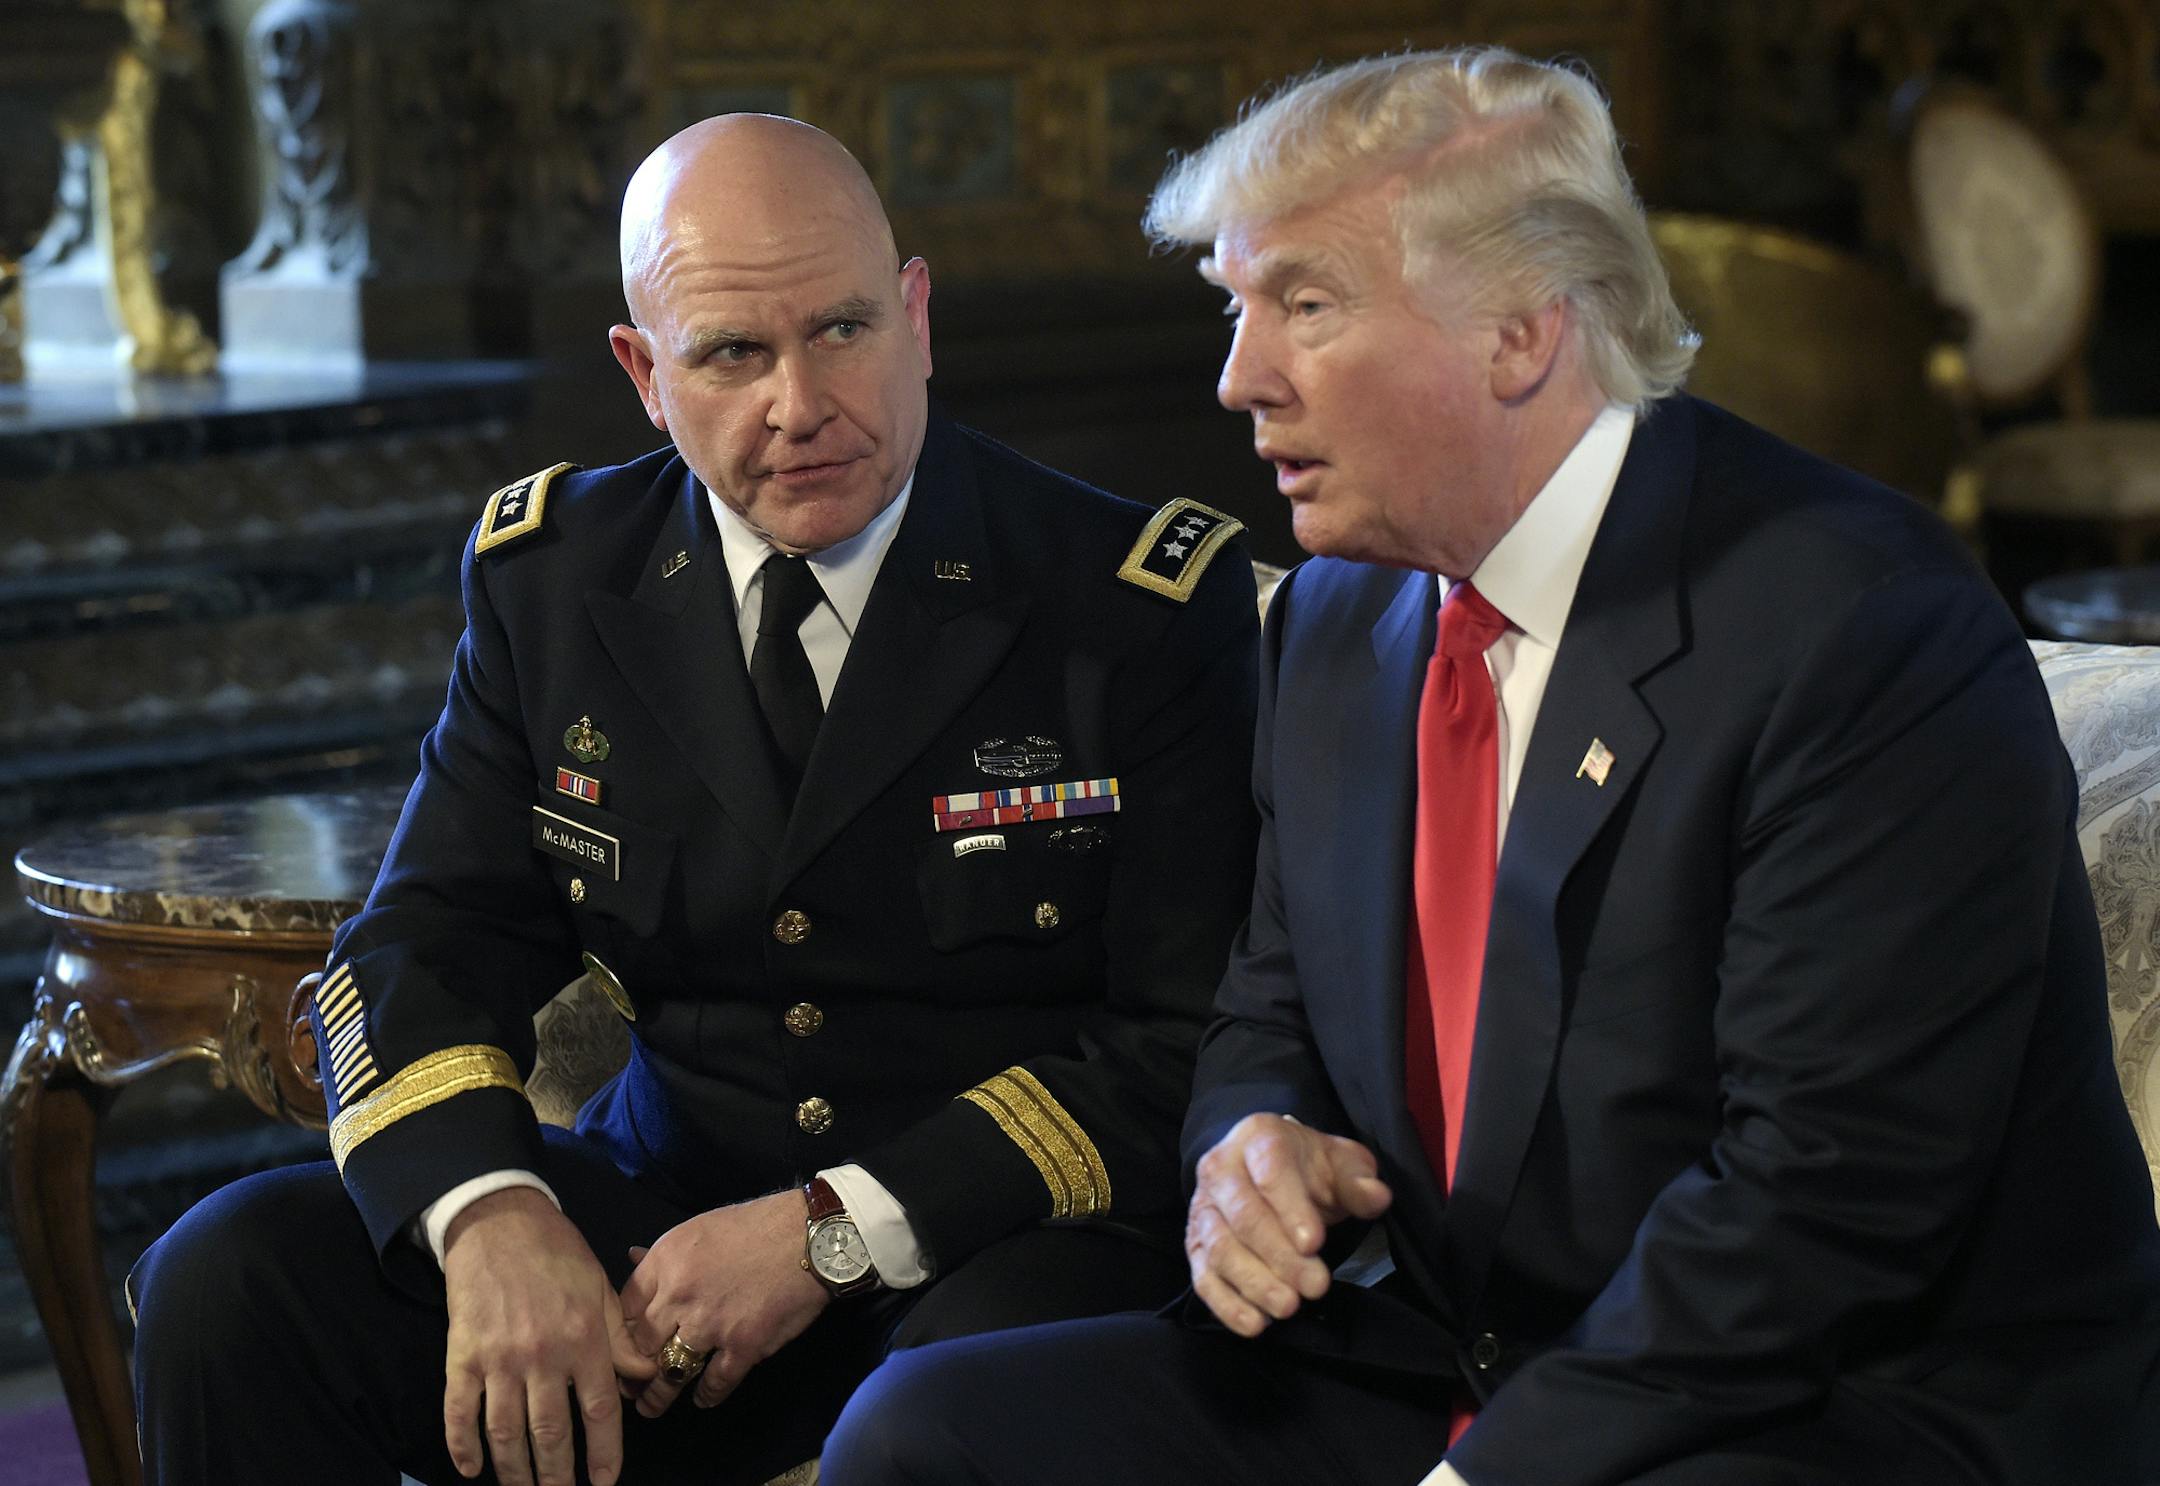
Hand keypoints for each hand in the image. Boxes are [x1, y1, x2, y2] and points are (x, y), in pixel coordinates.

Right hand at [441, 1187, 652, 1485]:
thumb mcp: (601, 1289)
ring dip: (514, 1471)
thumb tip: (647, 1378)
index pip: (599, 1411)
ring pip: (506, 1431)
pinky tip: (471, 1469)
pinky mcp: (461, 1355)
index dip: (603, 1453)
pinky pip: (459, 1411)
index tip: (604, 1482)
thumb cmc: (558, 1254)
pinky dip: (462, 1446)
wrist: (499, 1221)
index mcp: (583, 1339)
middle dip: (557, 1474)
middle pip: (551, 1432)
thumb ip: (623, 1338)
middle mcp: (542, 1355)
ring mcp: (498, 1359)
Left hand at [618, 1189, 830, 1416]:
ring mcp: (711, 1325)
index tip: (622, 1346)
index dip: (621, 1332)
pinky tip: (702, 1399)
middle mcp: (680, 1295)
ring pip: (670, 1372)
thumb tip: (631, 1260)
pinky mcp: (743, 1347)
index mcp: (666, 1262)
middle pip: (641, 1345)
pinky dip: (706, 1395)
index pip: (625, 1309)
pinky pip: (714, 1383)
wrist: (808, 1237)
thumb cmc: (754, 1226)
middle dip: (632, 1370)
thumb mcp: (698, 1229)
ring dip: (658, 1395)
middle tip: (629, 1385)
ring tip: (651, 1407)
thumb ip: (663, 1255)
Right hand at [1186, 1114, 1392, 1336]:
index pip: (1270, 1170)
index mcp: (1258, 1137)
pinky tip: (1256, 1323)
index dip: (1291, 1208)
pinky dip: (1226, 1304)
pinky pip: (1202, 1277)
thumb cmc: (1307, 1167)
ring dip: (1254, 1283)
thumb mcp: (1340, 1162)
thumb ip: (1358, 1180)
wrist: (1268, 1167)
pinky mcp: (1195, 1244)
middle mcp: (1220, 1168)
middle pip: (1243, 1214)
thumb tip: (1376, 1197)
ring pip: (1219, 1248)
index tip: (1315, 1244)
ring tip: (1289, 1308)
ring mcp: (1203, 1208)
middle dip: (1279, 1256)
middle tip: (1316, 1287)